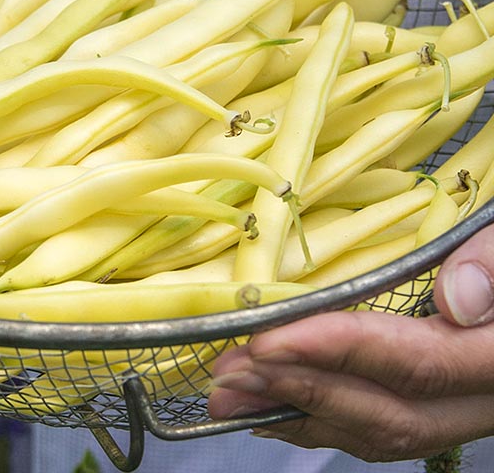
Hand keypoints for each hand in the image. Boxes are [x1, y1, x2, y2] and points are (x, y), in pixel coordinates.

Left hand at [207, 223, 493, 461]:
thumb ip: (490, 264)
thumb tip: (456, 301)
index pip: (416, 363)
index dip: (335, 351)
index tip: (267, 341)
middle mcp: (481, 399)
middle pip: (387, 413)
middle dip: (298, 392)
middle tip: (226, 376)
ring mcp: (459, 410)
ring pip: (376, 430)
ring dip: (295, 412)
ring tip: (229, 396)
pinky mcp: (436, 407)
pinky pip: (377, 429)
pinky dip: (318, 420)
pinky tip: (270, 409)